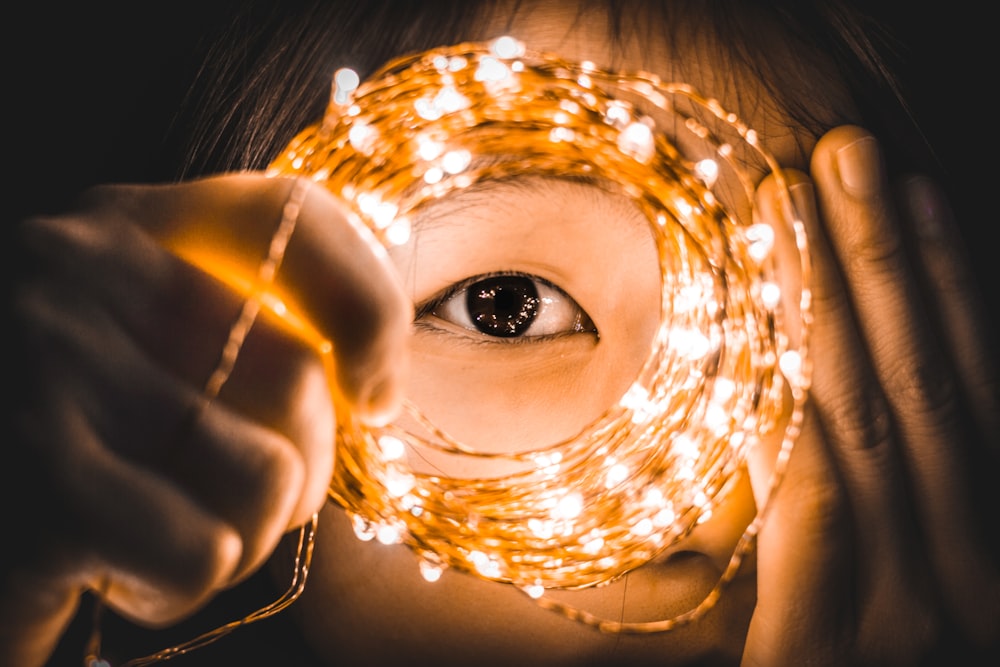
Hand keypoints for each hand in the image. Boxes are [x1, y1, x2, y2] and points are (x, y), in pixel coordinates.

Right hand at [1, 174, 411, 665]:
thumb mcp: (142, 351)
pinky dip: (182, 586)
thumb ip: (239, 332)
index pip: (287, 215)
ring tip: (168, 531)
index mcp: (113, 231)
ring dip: (246, 535)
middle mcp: (72, 279)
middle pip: (296, 375)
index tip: (376, 392)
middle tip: (239, 501)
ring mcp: (47, 380)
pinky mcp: (39, 494)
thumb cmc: (65, 442)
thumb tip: (378, 391)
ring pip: (268, 473)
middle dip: (303, 469)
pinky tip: (115, 573)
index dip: (366, 306)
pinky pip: (206, 551)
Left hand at [743, 125, 998, 664]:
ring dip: (838, 300)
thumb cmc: (864, 663)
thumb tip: (819, 397)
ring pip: (874, 421)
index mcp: (985, 543)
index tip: (904, 190)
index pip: (963, 386)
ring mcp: (924, 611)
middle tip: (849, 154)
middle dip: (890, 258)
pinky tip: (776, 327)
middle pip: (925, 382)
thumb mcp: (890, 589)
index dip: (944, 279)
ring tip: (805, 199)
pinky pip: (818, 505)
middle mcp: (974, 566)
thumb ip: (865, 503)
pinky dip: (800, 406)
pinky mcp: (843, 651)